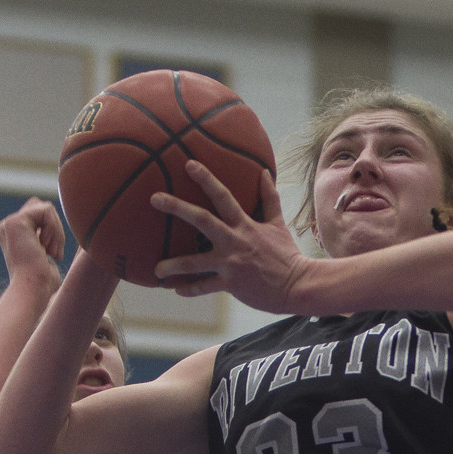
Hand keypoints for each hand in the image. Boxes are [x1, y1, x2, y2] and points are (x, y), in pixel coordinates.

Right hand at [0, 197, 64, 293]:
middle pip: (42, 208)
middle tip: (53, 252)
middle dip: (55, 228)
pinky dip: (54, 228)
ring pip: (46, 208)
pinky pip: (46, 210)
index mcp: (13, 234)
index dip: (53, 230)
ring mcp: (9, 223)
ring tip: (51, 251)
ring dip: (56, 231)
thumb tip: (65, 229)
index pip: (39, 214)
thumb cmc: (43, 281)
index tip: (52, 253)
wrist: (33, 289)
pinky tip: (46, 247)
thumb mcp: (48, 256)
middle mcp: (8, 226)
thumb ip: (49, 238)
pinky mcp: (16, 222)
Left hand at [151, 161, 309, 312]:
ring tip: (156, 269)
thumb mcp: (279, 224)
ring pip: (194, 262)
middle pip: (201, 220)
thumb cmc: (287, 255)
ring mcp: (231, 264)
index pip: (224, 196)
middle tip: (154, 198)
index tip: (189, 164)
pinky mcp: (230, 284)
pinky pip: (204, 287)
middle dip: (177, 207)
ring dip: (172, 265)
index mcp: (245, 225)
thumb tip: (263, 172)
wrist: (298, 285)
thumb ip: (269, 198)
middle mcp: (235, 241)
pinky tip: (176, 289)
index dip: (206, 179)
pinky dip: (189, 289)